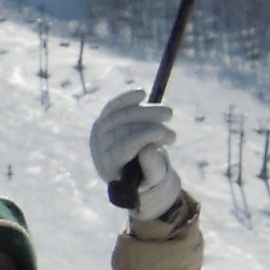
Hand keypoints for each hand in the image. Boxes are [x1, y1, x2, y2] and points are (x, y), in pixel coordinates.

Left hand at [91, 88, 179, 214]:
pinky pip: (113, 107)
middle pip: (119, 127)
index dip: (142, 137)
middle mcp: (99, 148)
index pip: (122, 148)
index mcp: (109, 166)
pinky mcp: (104, 121)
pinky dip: (126, 99)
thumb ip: (152, 166)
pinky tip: (141, 93)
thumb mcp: (154, 177)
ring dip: (145, 110)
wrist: (136, 170)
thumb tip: (149, 148)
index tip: (162, 131)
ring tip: (169, 114)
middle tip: (170, 115)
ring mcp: (99, 134)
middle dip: (146, 118)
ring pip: (120, 115)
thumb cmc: (147, 176)